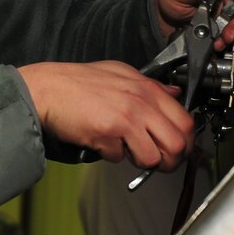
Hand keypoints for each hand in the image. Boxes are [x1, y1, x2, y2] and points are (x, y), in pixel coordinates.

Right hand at [18, 60, 194, 169]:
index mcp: (147, 89)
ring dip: (141, 161)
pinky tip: (102, 142)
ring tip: (127, 151)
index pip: (186, 121)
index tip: (176, 148)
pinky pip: (119, 158)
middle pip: (177, 145)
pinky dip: (111, 156)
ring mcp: (124, 120)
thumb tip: (173, 93)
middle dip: (170, 160)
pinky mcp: (106, 134)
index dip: (185, 141)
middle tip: (158, 161)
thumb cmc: (80, 82)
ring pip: (152, 158)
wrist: (47, 88)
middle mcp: (140, 104)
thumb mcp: (121, 73)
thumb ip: (151, 85)